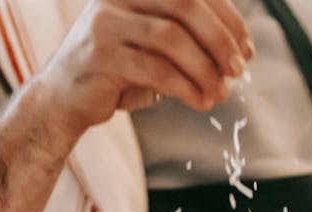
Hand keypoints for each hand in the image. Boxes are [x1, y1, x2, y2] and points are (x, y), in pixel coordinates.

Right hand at [38, 0, 253, 139]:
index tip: (247, 50)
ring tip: (220, 92)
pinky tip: (201, 102)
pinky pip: (156, 70)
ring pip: (172, 38)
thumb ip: (185, 38)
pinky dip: (186, 88)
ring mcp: (106, 22)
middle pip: (185, 5)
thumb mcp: (154, 48)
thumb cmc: (117, 74)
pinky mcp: (101, 55)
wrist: (64, 100)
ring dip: (205, 68)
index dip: (227, 18)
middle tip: (237, 70)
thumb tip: (236, 51)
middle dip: (220, 40)